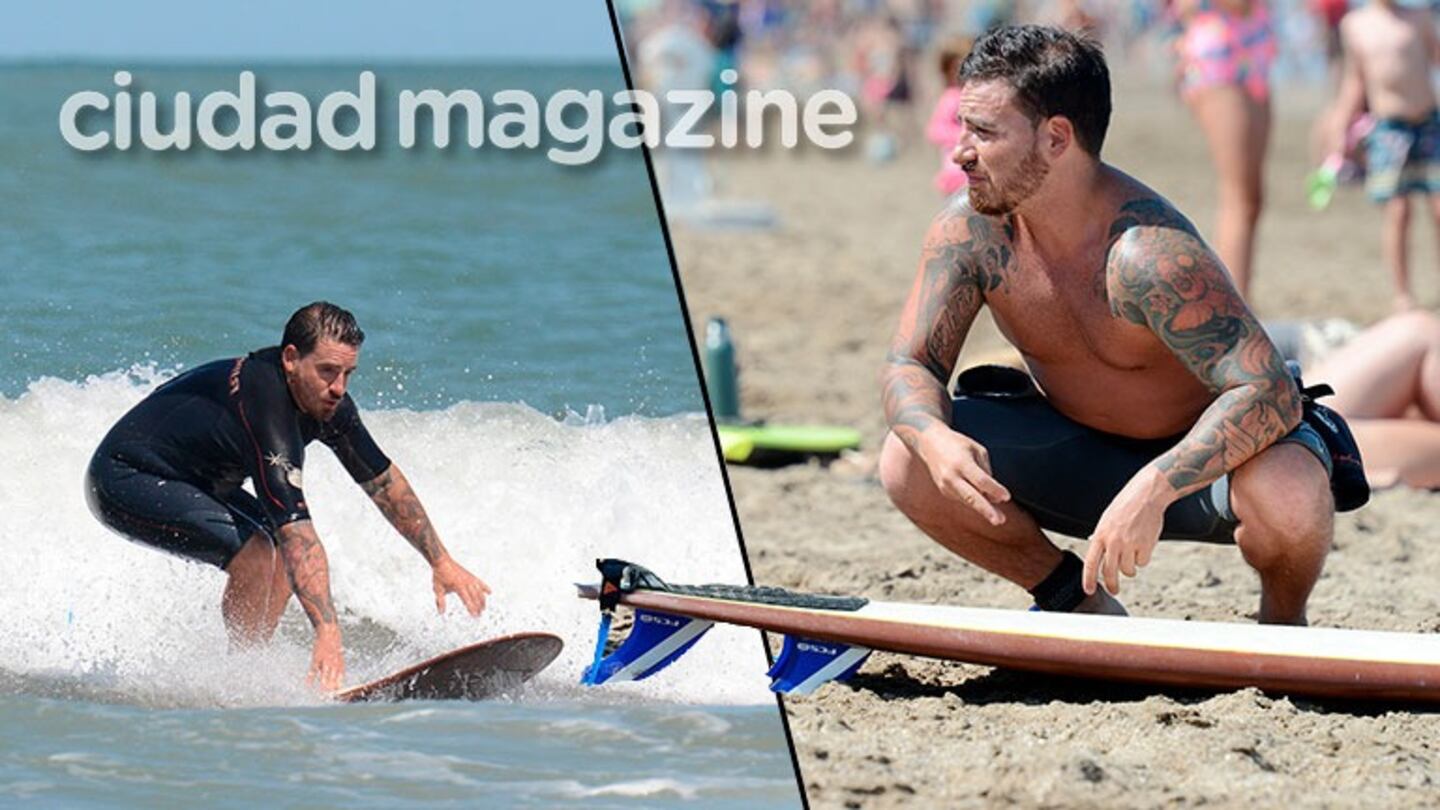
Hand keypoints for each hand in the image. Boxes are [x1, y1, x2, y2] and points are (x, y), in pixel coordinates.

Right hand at [308, 625, 344, 691]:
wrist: (329, 631)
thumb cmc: (334, 643)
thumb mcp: (339, 654)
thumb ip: (338, 665)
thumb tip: (338, 674)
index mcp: (339, 662)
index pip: (341, 676)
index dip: (339, 684)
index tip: (338, 692)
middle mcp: (334, 663)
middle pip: (334, 678)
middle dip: (332, 687)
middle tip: (331, 695)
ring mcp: (325, 661)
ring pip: (325, 675)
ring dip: (324, 685)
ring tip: (322, 693)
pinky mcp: (317, 658)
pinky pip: (313, 670)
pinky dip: (310, 678)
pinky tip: (307, 685)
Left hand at [432, 555, 490, 616]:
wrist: (442, 561)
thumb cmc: (439, 574)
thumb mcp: (438, 589)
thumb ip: (440, 601)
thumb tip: (441, 612)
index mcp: (458, 586)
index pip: (467, 599)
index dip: (471, 608)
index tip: (474, 615)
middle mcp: (466, 582)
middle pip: (475, 596)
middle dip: (478, 606)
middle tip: (479, 614)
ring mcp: (469, 578)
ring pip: (479, 591)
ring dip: (482, 600)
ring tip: (483, 608)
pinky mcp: (470, 576)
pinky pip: (480, 582)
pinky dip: (485, 587)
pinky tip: (489, 592)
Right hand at [916, 427, 1010, 525]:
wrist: (929, 444)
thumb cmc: (957, 445)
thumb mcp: (977, 450)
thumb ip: (986, 471)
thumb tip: (992, 495)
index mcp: (961, 463)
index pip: (981, 480)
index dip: (995, 489)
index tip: (1007, 497)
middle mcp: (952, 477)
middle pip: (971, 497)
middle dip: (986, 510)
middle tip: (999, 520)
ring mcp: (946, 486)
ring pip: (969, 501)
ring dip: (984, 508)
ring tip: (999, 517)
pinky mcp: (945, 492)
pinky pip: (965, 498)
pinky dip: (975, 499)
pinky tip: (982, 497)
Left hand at [1083, 470, 1168, 595]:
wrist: (1146, 495)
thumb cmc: (1125, 507)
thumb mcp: (1106, 520)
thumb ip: (1101, 538)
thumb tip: (1096, 557)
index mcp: (1100, 535)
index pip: (1091, 563)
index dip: (1089, 579)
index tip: (1089, 591)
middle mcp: (1114, 541)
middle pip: (1110, 572)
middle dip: (1112, 585)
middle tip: (1114, 590)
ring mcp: (1130, 544)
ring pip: (1128, 570)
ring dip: (1130, 567)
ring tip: (1132, 553)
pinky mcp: (1146, 545)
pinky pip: (1143, 562)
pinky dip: (1143, 557)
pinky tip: (1143, 543)